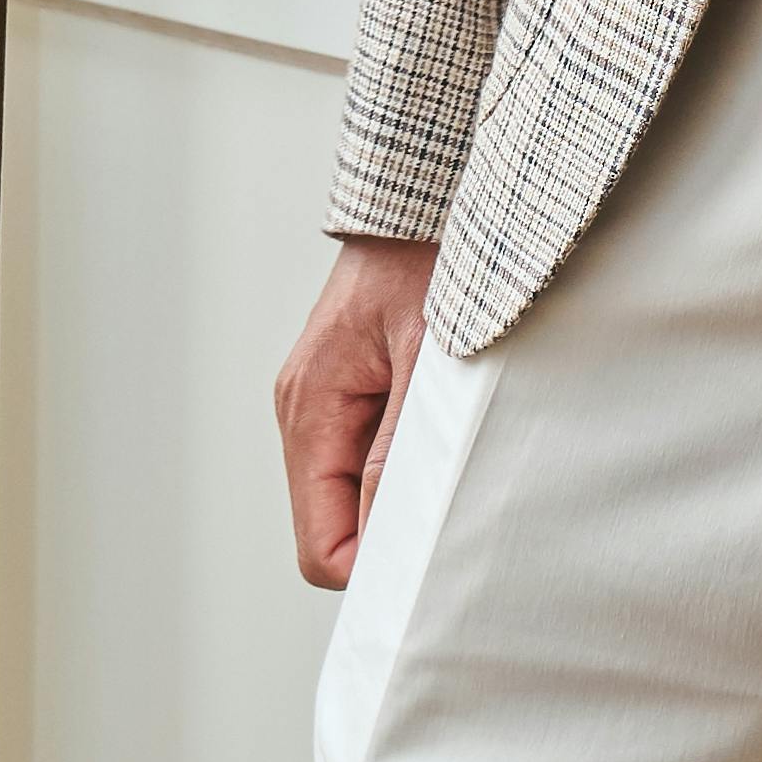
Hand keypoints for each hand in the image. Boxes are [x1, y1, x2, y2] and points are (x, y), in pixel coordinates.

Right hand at [275, 236, 435, 592]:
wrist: (425, 190)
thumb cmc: (430, 256)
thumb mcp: (429, 355)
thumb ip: (401, 448)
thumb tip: (386, 537)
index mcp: (310, 408)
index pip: (320, 547)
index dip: (371, 571)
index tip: (431, 563)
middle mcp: (305, 411)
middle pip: (333, 529)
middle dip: (388, 539)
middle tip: (457, 523)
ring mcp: (325, 401)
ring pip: (352, 496)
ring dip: (401, 496)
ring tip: (456, 463)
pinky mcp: (350, 389)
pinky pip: (369, 458)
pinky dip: (406, 464)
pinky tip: (447, 432)